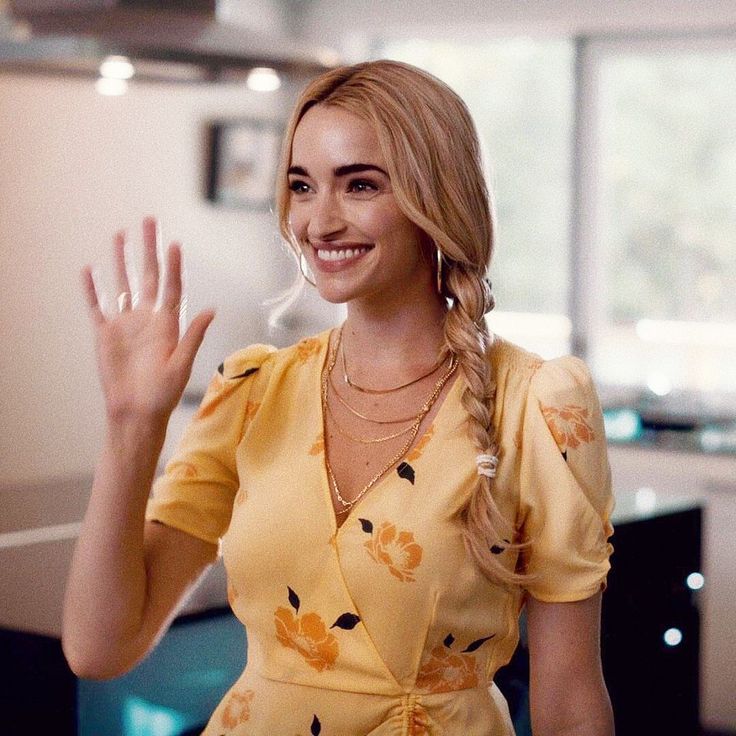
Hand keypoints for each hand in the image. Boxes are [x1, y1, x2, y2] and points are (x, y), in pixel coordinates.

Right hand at [82, 217, 214, 422]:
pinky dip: (93, 288)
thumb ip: (193, 336)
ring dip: (121, 260)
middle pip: (147, 275)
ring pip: (122, 284)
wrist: (136, 412)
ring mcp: (126, 324)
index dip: (173, 265)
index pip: (171, 287)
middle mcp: (147, 318)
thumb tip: (210, 310)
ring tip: (120, 235)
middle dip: (148, 249)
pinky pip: (98, 306)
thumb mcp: (182, 365)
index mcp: (168, 324)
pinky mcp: (106, 334)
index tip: (174, 243)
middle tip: (149, 221)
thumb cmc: (163, 394)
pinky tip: (90, 269)